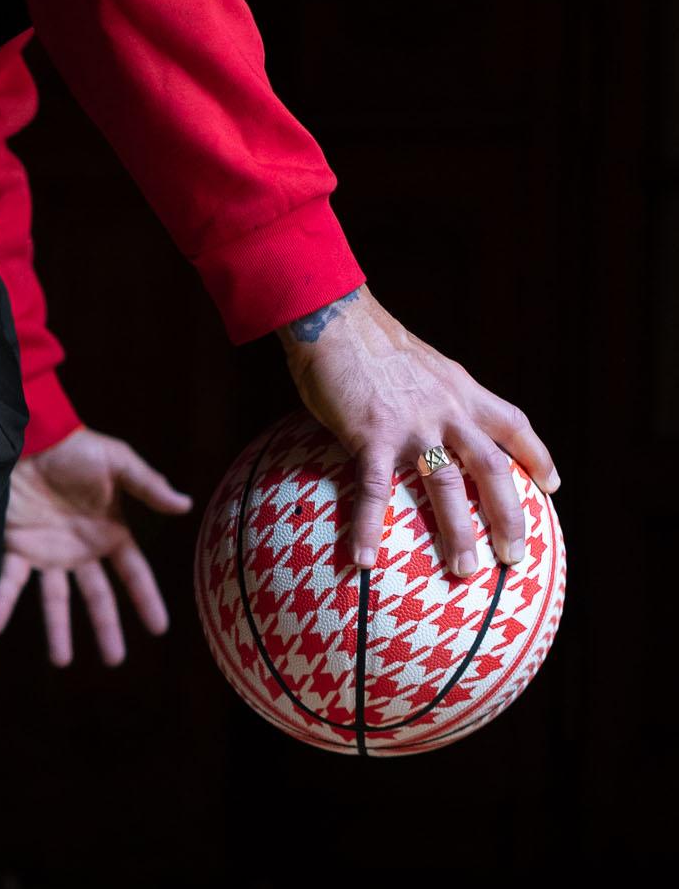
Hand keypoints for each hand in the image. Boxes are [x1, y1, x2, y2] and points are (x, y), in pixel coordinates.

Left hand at [0, 426, 192, 665]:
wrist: (31, 436)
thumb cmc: (77, 447)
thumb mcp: (118, 462)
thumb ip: (148, 486)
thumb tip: (186, 504)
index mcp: (110, 532)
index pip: (134, 574)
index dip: (146, 600)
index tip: (159, 628)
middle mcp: (81, 550)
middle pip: (97, 598)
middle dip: (106, 629)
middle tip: (114, 661)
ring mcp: (48, 552)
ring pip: (55, 601)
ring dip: (57, 631)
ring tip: (62, 662)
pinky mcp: (16, 548)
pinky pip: (9, 582)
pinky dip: (2, 604)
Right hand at [280, 285, 560, 574]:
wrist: (334, 317)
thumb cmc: (368, 343)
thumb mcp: (421, 365)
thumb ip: (434, 395)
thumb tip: (431, 419)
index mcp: (461, 391)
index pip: (513, 424)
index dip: (537, 456)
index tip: (552, 486)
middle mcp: (448, 410)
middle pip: (493, 469)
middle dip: (510, 516)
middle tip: (515, 556)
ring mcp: (413, 425)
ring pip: (448, 486)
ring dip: (459, 532)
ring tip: (464, 571)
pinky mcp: (372, 435)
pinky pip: (375, 491)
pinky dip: (369, 528)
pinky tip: (363, 560)